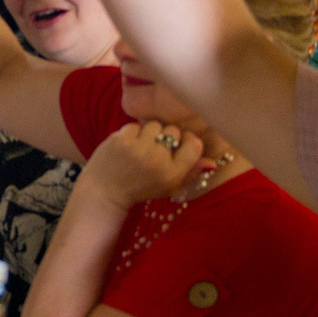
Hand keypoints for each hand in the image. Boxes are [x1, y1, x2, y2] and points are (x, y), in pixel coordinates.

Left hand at [83, 120, 209, 206]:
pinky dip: (132, 133)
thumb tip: (212, 163)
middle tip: (156, 149)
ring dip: (149, 133)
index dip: (188, 141)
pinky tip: (128, 146)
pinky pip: (135, 125)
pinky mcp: (121, 140)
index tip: (179, 145)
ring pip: (155, 125)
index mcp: (172, 174)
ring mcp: (138, 149)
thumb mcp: (169, 187)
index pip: (194, 144)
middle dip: (167, 137)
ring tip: (141, 147)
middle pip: (174, 131)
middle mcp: (157, 160)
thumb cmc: (141, 189)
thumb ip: (190, 173)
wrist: (105, 191)